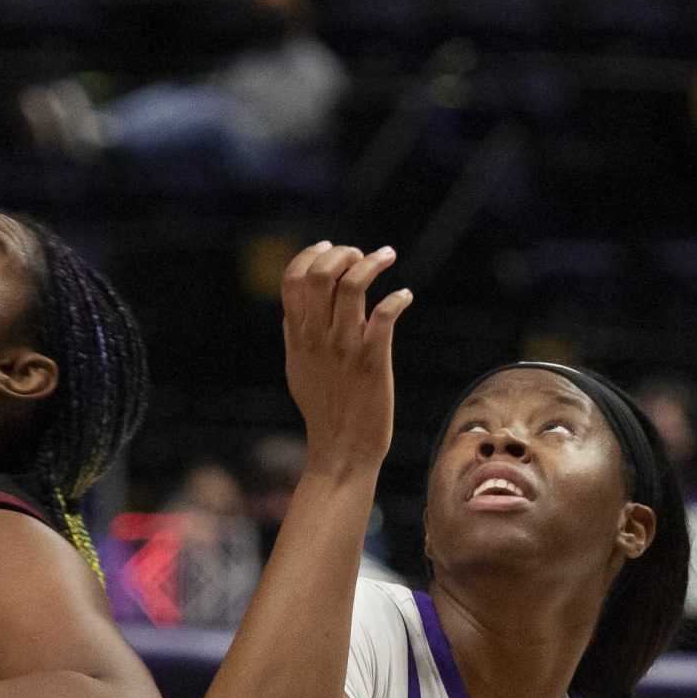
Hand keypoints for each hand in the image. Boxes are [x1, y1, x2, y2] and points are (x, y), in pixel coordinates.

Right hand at [279, 241, 413, 476]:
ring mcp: (345, 348)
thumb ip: (294, 336)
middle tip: (360, 254)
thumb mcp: (297, 369)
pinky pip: (383, 316)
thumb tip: (292, 310)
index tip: (329, 248)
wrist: (342, 449)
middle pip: (321, 274)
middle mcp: (318, 337)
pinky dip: (397, 299)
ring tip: (386, 257)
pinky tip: (405, 296)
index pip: (293, 279)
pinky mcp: (372, 361)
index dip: (310, 255)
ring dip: (371, 263)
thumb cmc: (324, 409)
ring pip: (352, 286)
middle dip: (343, 253)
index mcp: (298, 335)